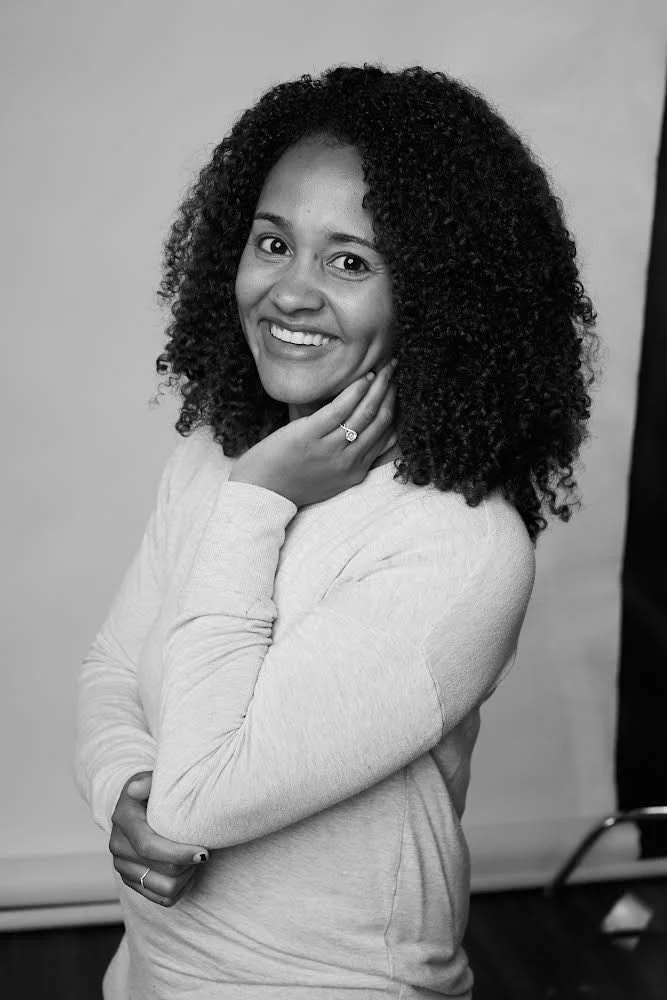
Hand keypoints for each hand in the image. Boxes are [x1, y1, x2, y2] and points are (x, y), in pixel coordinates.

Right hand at [109, 771, 209, 907]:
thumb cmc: (150, 791)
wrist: (136, 807)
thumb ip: (147, 781)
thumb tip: (138, 787)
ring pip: (165, 889)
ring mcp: (123, 868)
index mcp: (123, 820)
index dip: (178, 853)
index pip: (149, 846)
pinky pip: (162, 899)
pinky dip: (181, 888)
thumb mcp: (149, 778)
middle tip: (205, 851)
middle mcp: (118, 847)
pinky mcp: (132, 882)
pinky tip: (188, 871)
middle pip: (162, 871)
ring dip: (187, 877)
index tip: (203, 852)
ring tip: (196, 860)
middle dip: (189, 864)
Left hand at [229, 357, 398, 506]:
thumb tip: (360, 431)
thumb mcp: (330, 478)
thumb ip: (347, 457)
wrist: (260, 493)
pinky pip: (339, 410)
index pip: (388, 436)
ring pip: (365, 413)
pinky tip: (363, 377)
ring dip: (379, 386)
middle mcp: (348, 462)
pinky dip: (355, 391)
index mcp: (355, 472)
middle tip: (395, 370)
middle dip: (392, 392)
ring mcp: (329, 450)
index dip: (396, 409)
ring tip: (385, 367)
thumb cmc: (291, 481)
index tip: (398, 389)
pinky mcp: (308, 436)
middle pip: (381, 421)